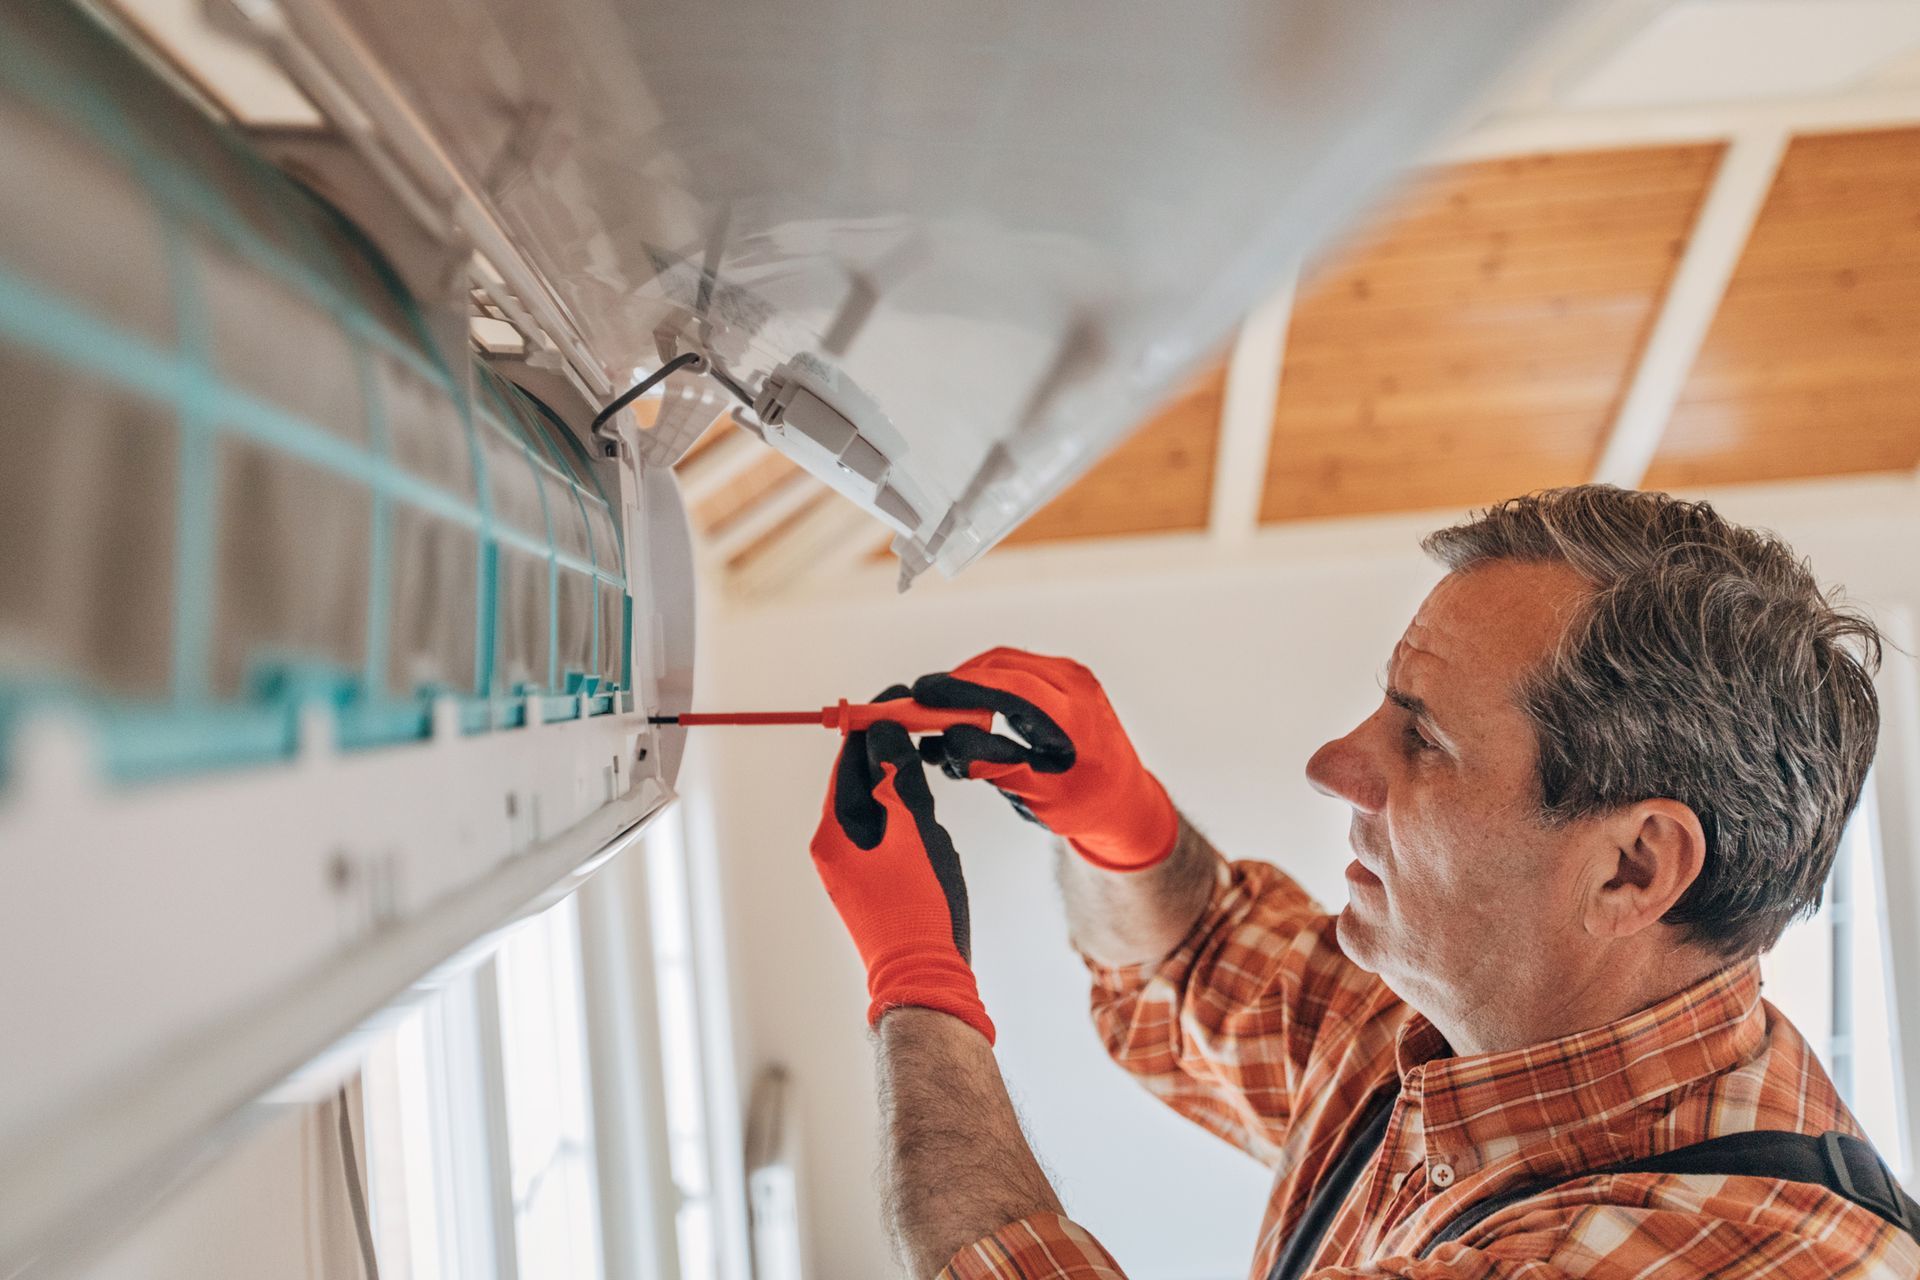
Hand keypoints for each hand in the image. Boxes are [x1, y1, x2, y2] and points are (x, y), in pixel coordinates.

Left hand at [809, 687, 993, 1043]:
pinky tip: (928, 811)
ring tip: (926, 756)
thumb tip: (885, 733)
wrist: (925, 980)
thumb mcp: (915, 834)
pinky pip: (886, 832)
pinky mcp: (873, 882)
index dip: (874, 726)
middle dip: (890, 750)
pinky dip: (906, 813)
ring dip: (901, 782)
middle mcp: (835, 847)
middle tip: (920, 721)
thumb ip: (901, 781)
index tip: (898, 700)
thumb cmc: (920, 911)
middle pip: (861, 780)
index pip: (850, 760)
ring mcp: (852, 867)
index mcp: (835, 832)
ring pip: (876, 806)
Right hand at [911, 647, 1176, 870]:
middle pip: (1001, 668)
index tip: (924, 694)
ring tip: (942, 716)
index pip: (1012, 689)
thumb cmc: (1084, 803)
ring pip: (1003, 663)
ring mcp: (1072, 675)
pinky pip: (1015, 667)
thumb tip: (950, 742)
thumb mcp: (1039, 798)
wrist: (1120, 796)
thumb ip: (996, 767)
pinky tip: (967, 708)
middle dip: (956, 686)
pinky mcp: (1064, 673)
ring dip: (968, 684)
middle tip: (920, 710)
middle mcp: (1077, 687)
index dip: (963, 688)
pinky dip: (985, 683)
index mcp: (1076, 719)